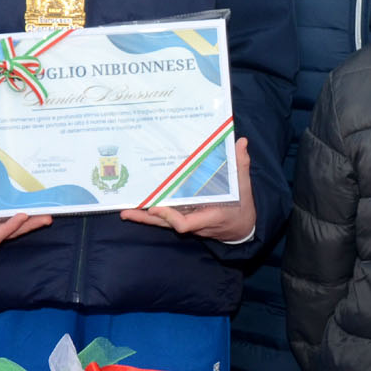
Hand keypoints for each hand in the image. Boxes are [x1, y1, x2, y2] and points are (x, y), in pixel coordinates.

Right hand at [0, 157, 52, 248]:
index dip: (9, 226)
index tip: (22, 215)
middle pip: (7, 236)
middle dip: (28, 227)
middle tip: (47, 217)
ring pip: (8, 234)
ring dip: (27, 226)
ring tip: (45, 216)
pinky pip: (4, 230)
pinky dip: (18, 224)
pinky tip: (31, 215)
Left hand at [120, 137, 256, 241]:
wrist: (242, 228)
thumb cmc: (243, 207)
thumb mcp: (245, 187)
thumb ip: (241, 166)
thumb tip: (241, 142)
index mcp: (210, 216)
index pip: (186, 223)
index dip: (170, 217)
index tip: (157, 207)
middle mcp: (195, 222)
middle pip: (167, 223)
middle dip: (148, 218)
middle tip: (128, 211)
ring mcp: (188, 223)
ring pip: (163, 223)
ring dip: (145, 217)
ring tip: (126, 211)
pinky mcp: (185, 220)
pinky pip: (166, 220)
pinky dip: (152, 216)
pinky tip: (136, 209)